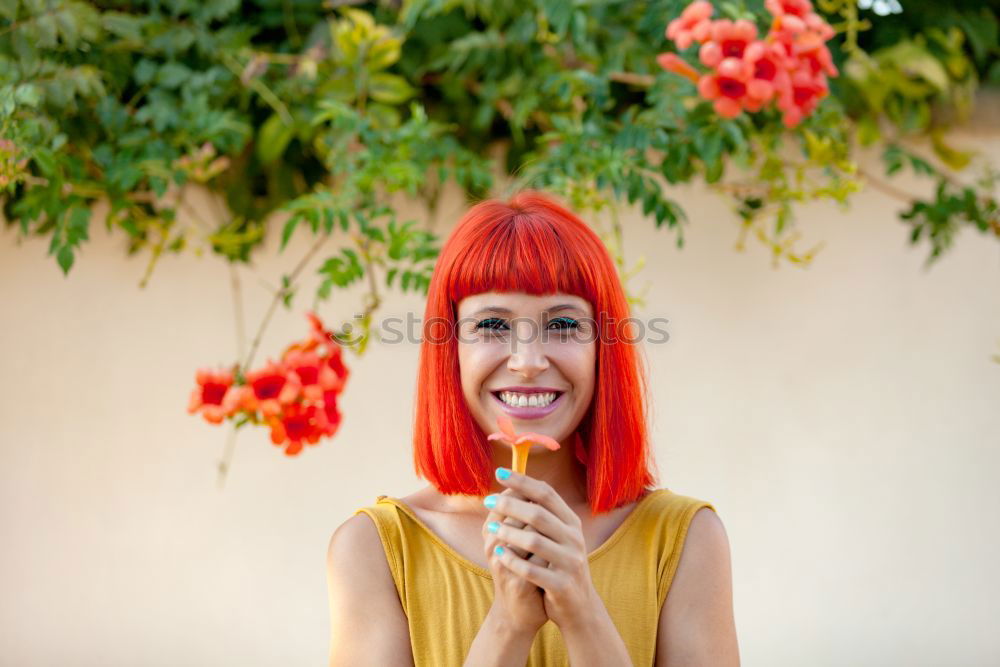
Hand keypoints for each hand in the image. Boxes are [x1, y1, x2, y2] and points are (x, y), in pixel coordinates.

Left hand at [489, 467, 601, 632]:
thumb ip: (542, 515)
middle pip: (538, 514)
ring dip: (508, 532)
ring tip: (489, 529)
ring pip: (534, 541)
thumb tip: (513, 486)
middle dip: (510, 504)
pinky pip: (532, 570)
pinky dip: (513, 560)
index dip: (523, 481)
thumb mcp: (557, 537)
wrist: (578, 606)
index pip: (546, 493)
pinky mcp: (562, 584)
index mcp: (571, 523)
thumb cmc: (558, 565)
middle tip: (487, 500)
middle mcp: (574, 539)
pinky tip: (499, 554)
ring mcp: (570, 562)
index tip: (499, 472)